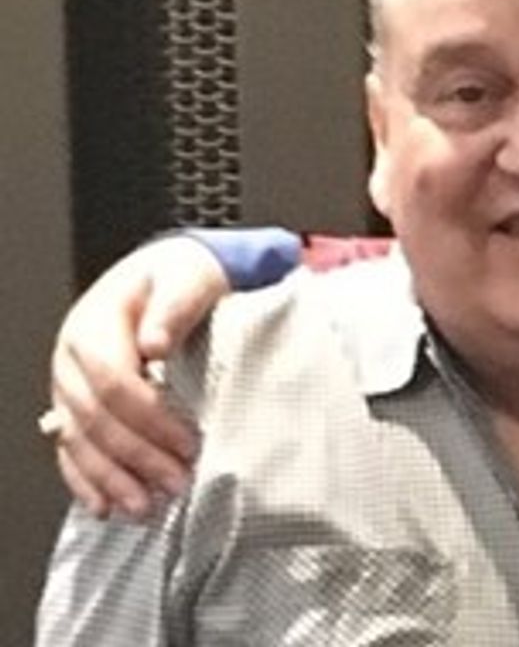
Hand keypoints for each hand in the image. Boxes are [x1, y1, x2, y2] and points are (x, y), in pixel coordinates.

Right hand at [50, 236, 228, 517]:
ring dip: (112, 479)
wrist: (169, 274)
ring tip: (146, 507)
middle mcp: (71, 356)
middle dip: (136, 457)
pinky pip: (71, 447)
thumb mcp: (187, 278)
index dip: (150, 418)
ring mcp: (68, 383)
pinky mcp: (74, 404)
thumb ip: (174, 307)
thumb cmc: (180, 275)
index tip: (188, 442)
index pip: (113, 380)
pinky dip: (88, 480)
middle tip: (177, 481)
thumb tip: (155, 343)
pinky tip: (106, 505)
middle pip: (95, 417)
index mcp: (95, 323)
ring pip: (78, 440)